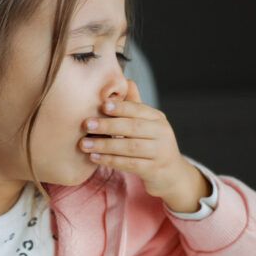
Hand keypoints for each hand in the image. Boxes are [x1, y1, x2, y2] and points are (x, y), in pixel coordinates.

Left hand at [80, 78, 206, 209]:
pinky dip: (111, 160)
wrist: (171, 174)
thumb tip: (126, 81)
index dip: (121, 107)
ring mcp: (159, 152)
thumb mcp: (147, 124)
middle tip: (87, 124)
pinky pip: (129, 164)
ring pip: (130, 147)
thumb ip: (135, 105)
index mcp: (157, 118)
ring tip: (84, 144)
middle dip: (108, 125)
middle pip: (133, 127)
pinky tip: (94, 158)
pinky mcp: (154, 170)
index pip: (138, 109)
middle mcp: (161, 133)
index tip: (102, 105)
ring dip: (105, 145)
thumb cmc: (152, 144)